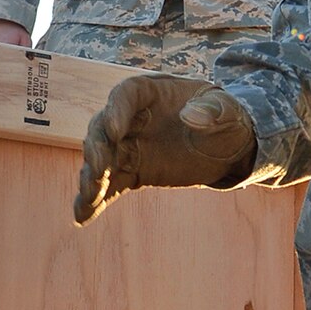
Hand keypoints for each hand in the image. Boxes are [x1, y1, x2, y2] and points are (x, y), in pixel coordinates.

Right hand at [73, 77, 256, 225]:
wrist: (228, 145)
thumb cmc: (226, 119)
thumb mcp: (228, 112)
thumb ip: (213, 111)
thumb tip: (190, 116)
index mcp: (152, 92)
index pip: (126, 95)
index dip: (116, 111)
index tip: (115, 132)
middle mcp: (132, 117)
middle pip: (104, 128)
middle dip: (97, 148)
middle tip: (97, 170)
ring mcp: (129, 145)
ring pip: (102, 159)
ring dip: (91, 178)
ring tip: (88, 197)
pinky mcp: (131, 171)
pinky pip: (110, 185)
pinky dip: (96, 201)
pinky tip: (82, 217)